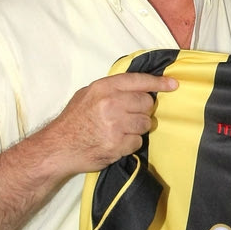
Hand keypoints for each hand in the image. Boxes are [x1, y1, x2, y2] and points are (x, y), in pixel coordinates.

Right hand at [40, 72, 177, 176]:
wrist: (57, 148)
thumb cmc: (73, 121)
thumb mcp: (87, 95)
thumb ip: (111, 89)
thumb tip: (137, 88)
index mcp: (104, 88)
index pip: (138, 81)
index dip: (158, 83)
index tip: (173, 85)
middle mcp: (111, 103)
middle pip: (146, 104)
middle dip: (142, 111)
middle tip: (128, 117)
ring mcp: (115, 124)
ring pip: (145, 123)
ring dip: (136, 128)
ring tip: (119, 130)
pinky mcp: (118, 144)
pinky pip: (138, 141)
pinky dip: (130, 143)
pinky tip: (116, 142)